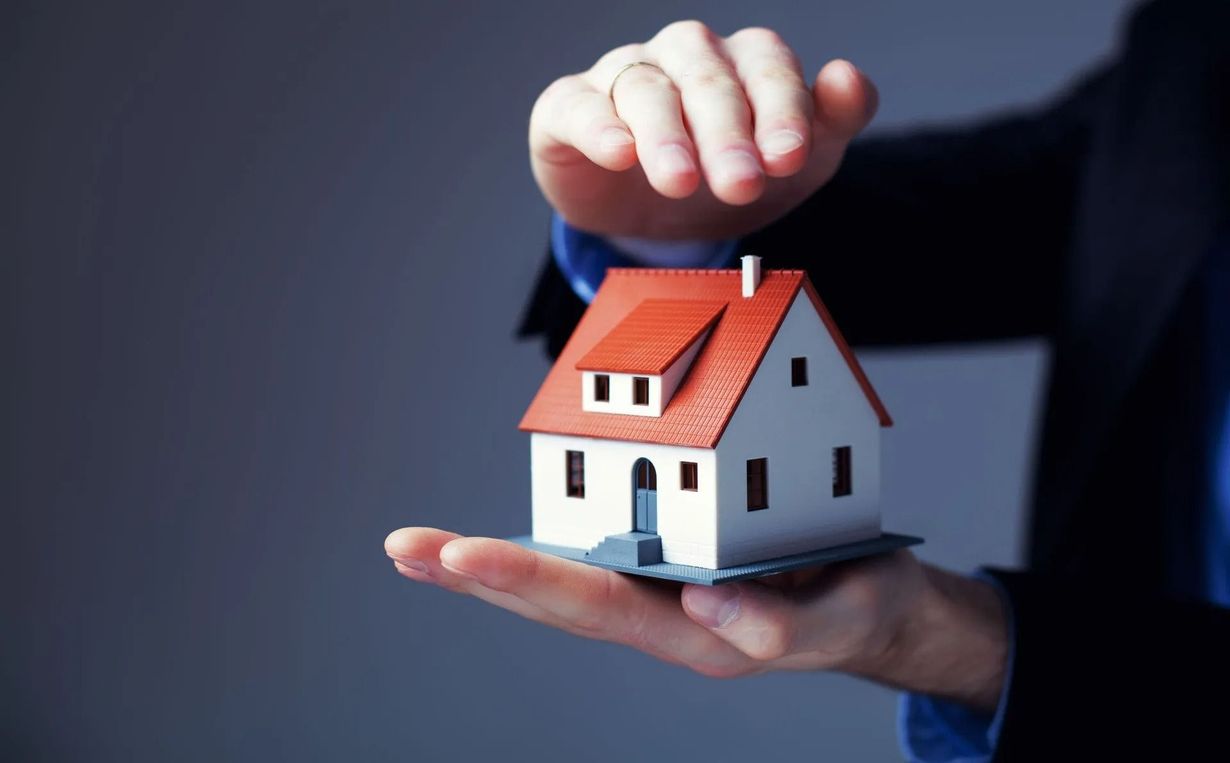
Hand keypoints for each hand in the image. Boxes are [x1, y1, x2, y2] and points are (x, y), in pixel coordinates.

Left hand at [385, 528, 1007, 710]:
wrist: (876, 605)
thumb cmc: (855, 609)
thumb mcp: (835, 619)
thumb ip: (775, 622)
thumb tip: (701, 594)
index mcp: (693, 630)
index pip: (594, 604)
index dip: (526, 577)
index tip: (463, 553)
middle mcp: (661, 609)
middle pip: (554, 596)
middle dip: (477, 573)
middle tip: (407, 550)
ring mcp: (660, 585)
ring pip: (563, 577)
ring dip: (491, 564)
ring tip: (425, 550)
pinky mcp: (670, 557)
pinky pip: (596, 548)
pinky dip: (542, 540)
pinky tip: (506, 537)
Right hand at [528, 21, 878, 239]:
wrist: (657, 223)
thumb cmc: (729, 178)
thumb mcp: (793, 166)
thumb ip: (832, 123)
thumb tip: (848, 78)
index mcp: (742, 61)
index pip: (767, 68)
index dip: (780, 111)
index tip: (788, 158)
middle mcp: (684, 56)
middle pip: (708, 80)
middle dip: (727, 135)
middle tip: (740, 183)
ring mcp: (624, 76)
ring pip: (647, 90)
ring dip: (666, 136)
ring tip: (681, 181)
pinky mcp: (569, 108)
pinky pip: (580, 106)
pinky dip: (599, 127)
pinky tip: (620, 154)